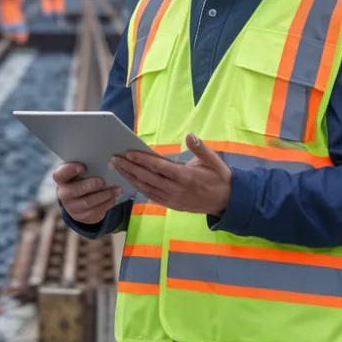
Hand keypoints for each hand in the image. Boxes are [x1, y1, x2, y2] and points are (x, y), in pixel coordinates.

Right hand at [54, 162, 123, 223]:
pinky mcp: (82, 216)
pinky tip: (114, 197)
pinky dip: (107, 204)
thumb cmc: (81, 181)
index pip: (60, 174)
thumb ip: (87, 168)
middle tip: (102, 181)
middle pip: (75, 190)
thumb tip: (105, 163)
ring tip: (115, 189)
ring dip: (103, 195)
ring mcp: (72, 207)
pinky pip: (95, 212)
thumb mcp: (80, 173)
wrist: (79, 201)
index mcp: (61, 180)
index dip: (70, 170)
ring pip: (88, 202)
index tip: (83, 167)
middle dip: (90, 185)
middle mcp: (63, 194)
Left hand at [110, 134, 232, 215]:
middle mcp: (176, 190)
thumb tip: (189, 136)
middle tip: (114, 159)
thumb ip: (200, 149)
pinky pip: (151, 196)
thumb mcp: (214, 161)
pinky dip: (138, 188)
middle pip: (147, 178)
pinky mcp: (171, 205)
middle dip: (129, 168)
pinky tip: (129, 181)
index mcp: (186, 177)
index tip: (128, 153)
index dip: (142, 160)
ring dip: (130, 178)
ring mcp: (172, 199)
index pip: (159, 167)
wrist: (227, 202)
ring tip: (117, 168)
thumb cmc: (219, 178)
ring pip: (146, 188)